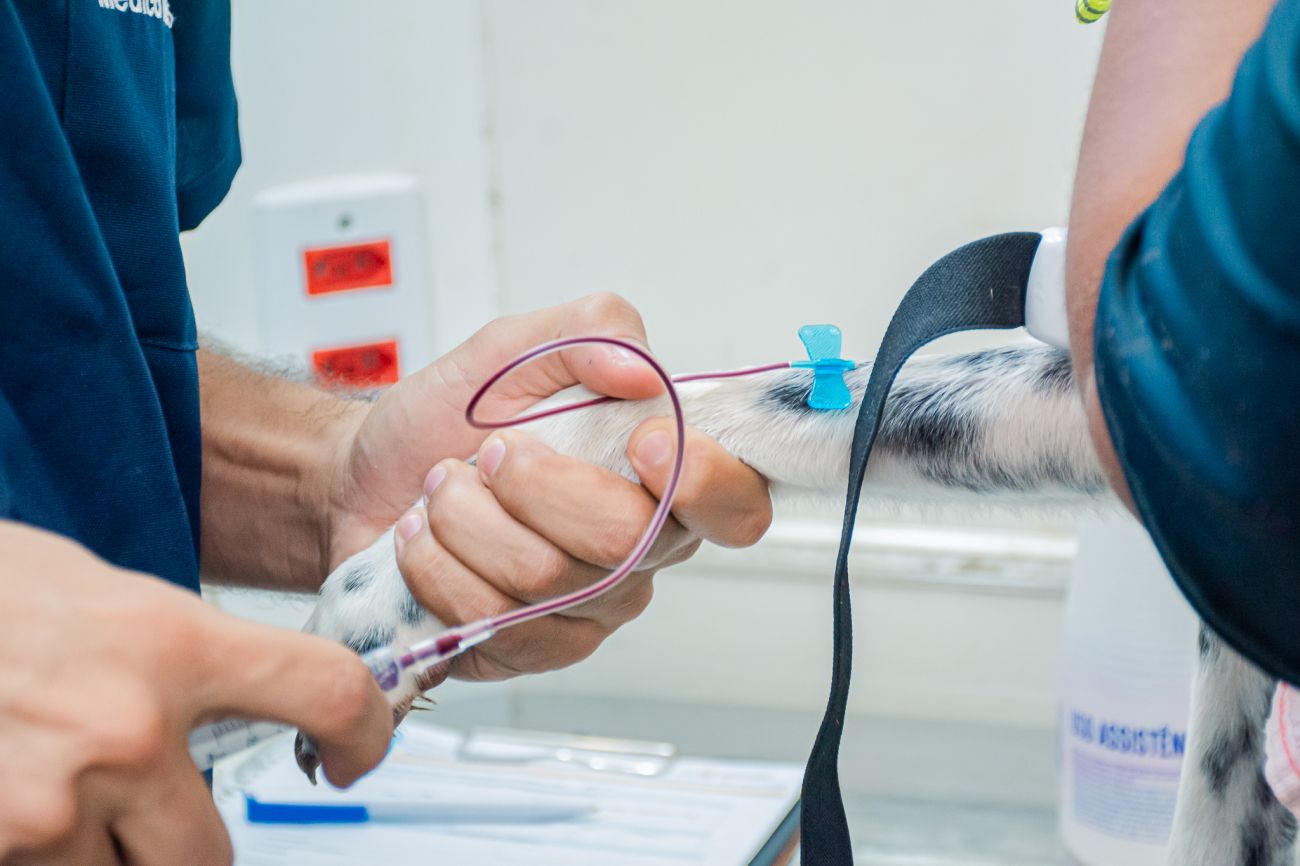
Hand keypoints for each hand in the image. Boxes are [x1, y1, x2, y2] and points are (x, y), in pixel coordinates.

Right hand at [0, 522, 392, 864]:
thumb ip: (178, 658)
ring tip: (36, 780)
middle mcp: (128, 729)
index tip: (358, 752)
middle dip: (178, 846)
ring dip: (87, 852)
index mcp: (171, 641)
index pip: (324, 690)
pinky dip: (33, 852)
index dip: (366, 731)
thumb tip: (231, 708)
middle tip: (136, 808)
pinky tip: (5, 792)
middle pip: (211, 853)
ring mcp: (54, 803)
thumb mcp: (99, 597)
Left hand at [326, 293, 771, 680]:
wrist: (365, 477)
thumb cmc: (444, 419)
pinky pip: (497, 626)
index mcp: (657, 478)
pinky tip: (428, 540)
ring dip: (468, 520)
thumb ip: (590, 331)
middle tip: (489, 454)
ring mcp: (586, 608)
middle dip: (533, 484)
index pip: (737, 505)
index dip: (706, 482)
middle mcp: (637, 551)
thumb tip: (642, 371)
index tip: (641, 441)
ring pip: (546, 582)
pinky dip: (440, 567)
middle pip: (624, 541)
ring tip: (443, 491)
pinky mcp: (530, 650)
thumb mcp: (512, 347)